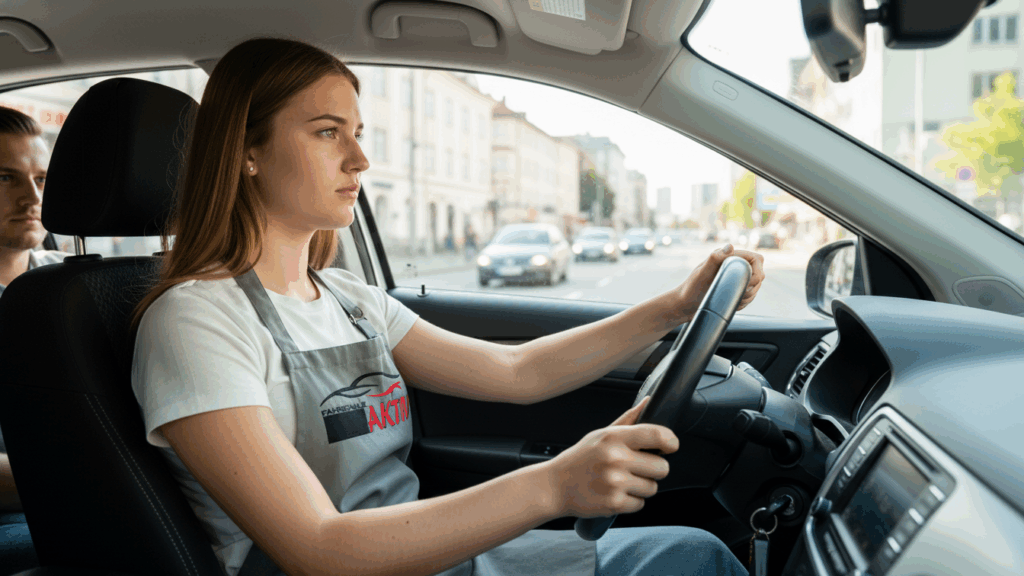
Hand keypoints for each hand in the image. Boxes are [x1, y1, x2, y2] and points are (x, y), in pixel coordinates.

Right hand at [541, 396, 678, 518]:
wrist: (554, 486)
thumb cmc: (580, 459)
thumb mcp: (601, 434)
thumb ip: (628, 420)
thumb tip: (649, 402)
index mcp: (614, 437)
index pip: (657, 435)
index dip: (670, 442)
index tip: (669, 446)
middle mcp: (616, 458)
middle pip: (662, 467)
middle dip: (653, 470)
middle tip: (635, 468)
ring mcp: (615, 482)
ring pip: (653, 488)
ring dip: (641, 487)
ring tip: (621, 482)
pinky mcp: (614, 503)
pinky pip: (640, 504)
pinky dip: (630, 501)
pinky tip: (614, 493)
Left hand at [670, 244, 765, 321]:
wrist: (684, 305)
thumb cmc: (691, 288)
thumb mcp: (702, 273)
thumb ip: (715, 258)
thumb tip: (730, 247)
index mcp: (729, 258)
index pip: (756, 259)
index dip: (758, 271)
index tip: (749, 282)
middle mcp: (734, 267)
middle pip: (759, 274)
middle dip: (754, 286)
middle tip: (739, 294)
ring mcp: (735, 279)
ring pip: (756, 287)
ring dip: (750, 296)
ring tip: (733, 300)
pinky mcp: (734, 291)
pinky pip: (750, 296)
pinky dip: (745, 302)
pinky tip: (733, 304)